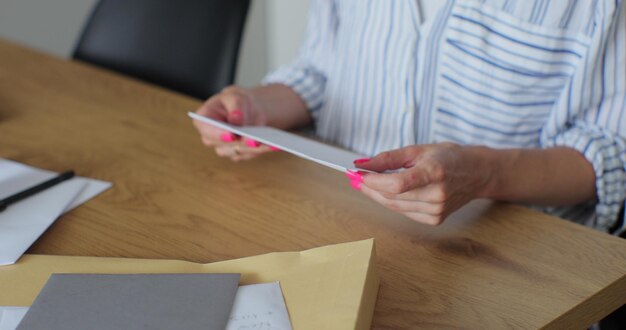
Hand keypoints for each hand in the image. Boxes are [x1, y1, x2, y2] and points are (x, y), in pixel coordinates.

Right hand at [192, 85, 275, 160]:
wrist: (246, 109)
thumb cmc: (235, 101)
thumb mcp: (235, 96)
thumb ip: (235, 106)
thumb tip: (236, 119)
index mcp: (203, 120)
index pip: (207, 129)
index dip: (218, 134)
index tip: (231, 135)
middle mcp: (211, 138)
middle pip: (224, 145)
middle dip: (241, 143)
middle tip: (255, 140)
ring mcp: (224, 148)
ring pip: (239, 152)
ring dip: (255, 149)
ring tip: (271, 142)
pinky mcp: (239, 153)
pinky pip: (251, 154)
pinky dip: (264, 149)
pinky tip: (275, 145)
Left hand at [349, 143, 491, 225]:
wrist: (476, 173)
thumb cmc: (448, 157)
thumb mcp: (418, 150)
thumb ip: (388, 158)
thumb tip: (362, 164)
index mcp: (435, 172)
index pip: (397, 183)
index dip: (373, 181)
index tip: (356, 173)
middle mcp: (437, 195)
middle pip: (392, 196)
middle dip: (369, 187)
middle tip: (354, 177)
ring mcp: (437, 210)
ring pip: (395, 206)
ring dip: (376, 195)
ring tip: (365, 183)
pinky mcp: (435, 220)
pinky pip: (404, 212)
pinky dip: (391, 202)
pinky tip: (384, 192)